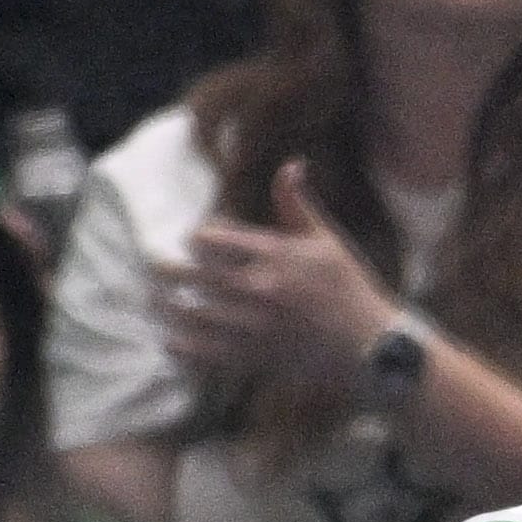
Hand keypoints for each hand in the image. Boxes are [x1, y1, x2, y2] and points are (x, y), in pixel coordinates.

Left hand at [159, 156, 404, 406]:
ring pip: (196, 313)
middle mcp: (260, 288)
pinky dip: (186, 349)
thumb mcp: (326, 239)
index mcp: (274, 254)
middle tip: (150, 268)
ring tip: (153, 303)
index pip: (213, 238)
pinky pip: (211, 353)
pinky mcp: (259, 357)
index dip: (197, 238)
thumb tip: (291, 163)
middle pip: (196, 275)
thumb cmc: (349, 287)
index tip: (192, 242)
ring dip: (169, 308)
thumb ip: (297, 203)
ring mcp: (257, 325)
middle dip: (168, 271)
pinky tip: (171, 342)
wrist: (370, 345)